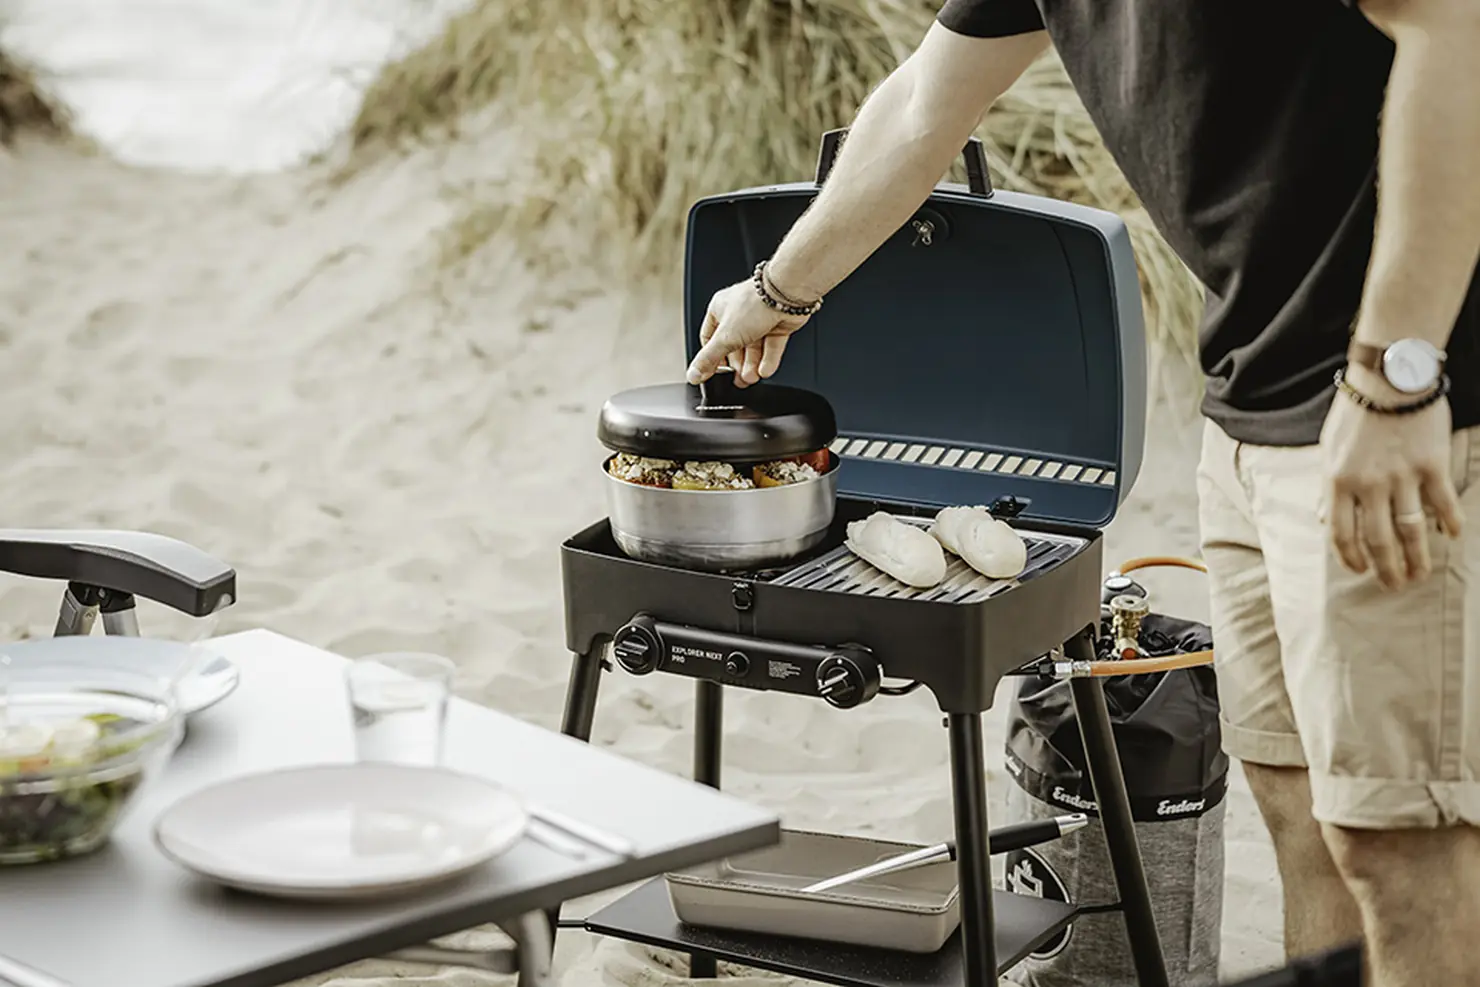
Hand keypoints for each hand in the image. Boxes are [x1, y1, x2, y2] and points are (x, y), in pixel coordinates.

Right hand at [685, 281, 811, 385]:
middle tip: (739, 379)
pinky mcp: (778, 325)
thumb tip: (693, 374)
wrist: (785, 294)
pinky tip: (765, 370)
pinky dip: (768, 360)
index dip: (712, 357)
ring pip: (754, 348)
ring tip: (752, 377)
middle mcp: (739, 314)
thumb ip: (709, 359)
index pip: (710, 339)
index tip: (714, 374)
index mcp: (720, 310)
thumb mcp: (724, 337)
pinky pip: (770, 346)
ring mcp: (760, 319)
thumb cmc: (754, 303)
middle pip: (734, 347)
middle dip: (737, 365)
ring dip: (752, 365)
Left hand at [1320, 364, 1464, 588]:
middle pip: (1378, 540)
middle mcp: (1367, 485)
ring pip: (1411, 530)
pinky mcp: (1432, 466)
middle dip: (1387, 568)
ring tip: (1420, 574)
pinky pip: (1443, 504)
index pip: (1341, 534)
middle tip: (1396, 585)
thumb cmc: (1356, 415)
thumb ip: (1328, 487)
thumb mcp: (1329, 451)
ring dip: (1417, 558)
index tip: (1361, 571)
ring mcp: (1402, 477)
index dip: (1350, 558)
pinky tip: (1451, 536)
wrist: (1390, 379)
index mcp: (1337, 482)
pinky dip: (1449, 524)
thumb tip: (1322, 518)